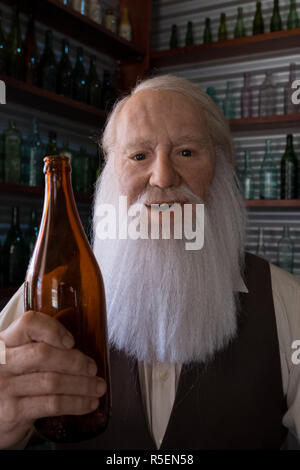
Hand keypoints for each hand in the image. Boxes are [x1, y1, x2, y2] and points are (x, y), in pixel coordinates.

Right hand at [0, 310, 106, 448]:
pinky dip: (76, 403)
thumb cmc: (12, 381)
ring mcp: (5, 387)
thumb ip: (38, 347)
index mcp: (5, 342)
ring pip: (52, 381)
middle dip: (75, 361)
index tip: (71, 341)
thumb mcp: (17, 358)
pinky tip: (88, 403)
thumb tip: (79, 348)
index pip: (28, 324)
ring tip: (98, 387)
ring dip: (82, 385)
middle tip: (92, 368)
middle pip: (43, 354)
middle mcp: (2, 362)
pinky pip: (52, 404)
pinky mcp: (13, 412)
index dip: (53, 329)